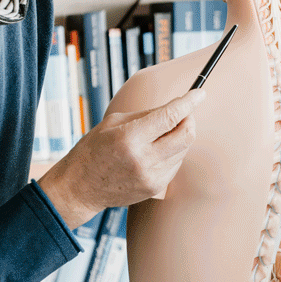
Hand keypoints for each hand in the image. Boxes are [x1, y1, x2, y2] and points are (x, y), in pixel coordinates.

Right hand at [38, 89, 205, 228]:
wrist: (81, 188)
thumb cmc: (94, 150)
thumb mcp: (114, 122)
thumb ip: (147, 115)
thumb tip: (176, 108)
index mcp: (130, 138)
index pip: (170, 117)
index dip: (188, 102)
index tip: (199, 93)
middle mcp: (144, 159)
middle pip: (186, 135)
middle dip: (190, 119)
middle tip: (183, 112)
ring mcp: (152, 177)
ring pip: (183, 149)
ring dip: (179, 136)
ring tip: (159, 134)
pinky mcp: (156, 188)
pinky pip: (176, 164)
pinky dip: (172, 152)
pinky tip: (155, 151)